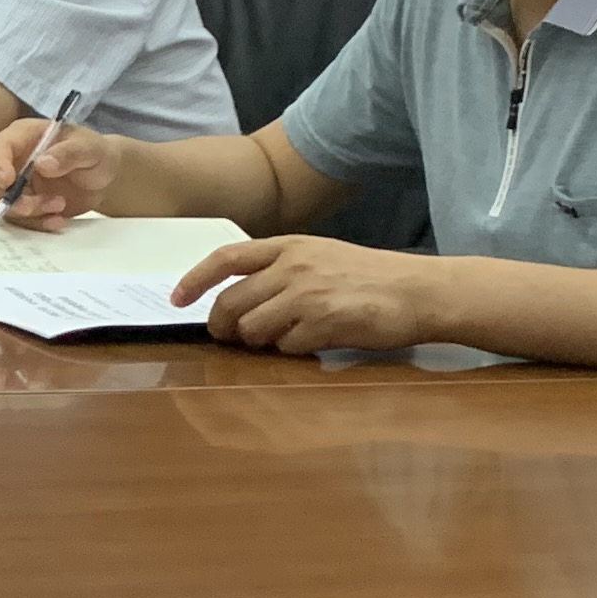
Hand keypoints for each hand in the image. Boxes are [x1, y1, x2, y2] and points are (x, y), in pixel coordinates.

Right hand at [0, 118, 118, 226]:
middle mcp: (11, 159)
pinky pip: (14, 219)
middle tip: (32, 206)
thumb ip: (69, 153)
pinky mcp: (21, 204)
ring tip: (58, 206)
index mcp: (23, 136)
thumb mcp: (89, 149)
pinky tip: (56, 220)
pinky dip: (33, 224)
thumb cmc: (95, 154)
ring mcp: (14, 184)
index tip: (8, 182)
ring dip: (23, 212)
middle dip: (3, 197)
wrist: (104, 178)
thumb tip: (42, 163)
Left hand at [176, 234, 451, 354]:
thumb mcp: (321, 256)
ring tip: (282, 337)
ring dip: (259, 341)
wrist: (421, 290)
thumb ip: (280, 270)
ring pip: (253, 328)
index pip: (225, 259)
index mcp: (289, 246)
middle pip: (231, 303)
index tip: (176, 300)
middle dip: (223, 326)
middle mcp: (294, 267)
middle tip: (230, 337)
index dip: (194, 281)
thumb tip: (236, 297)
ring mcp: (308, 294)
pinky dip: (292, 351)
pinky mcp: (326, 322)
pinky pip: (286, 347)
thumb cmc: (371, 276)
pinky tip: (313, 343)